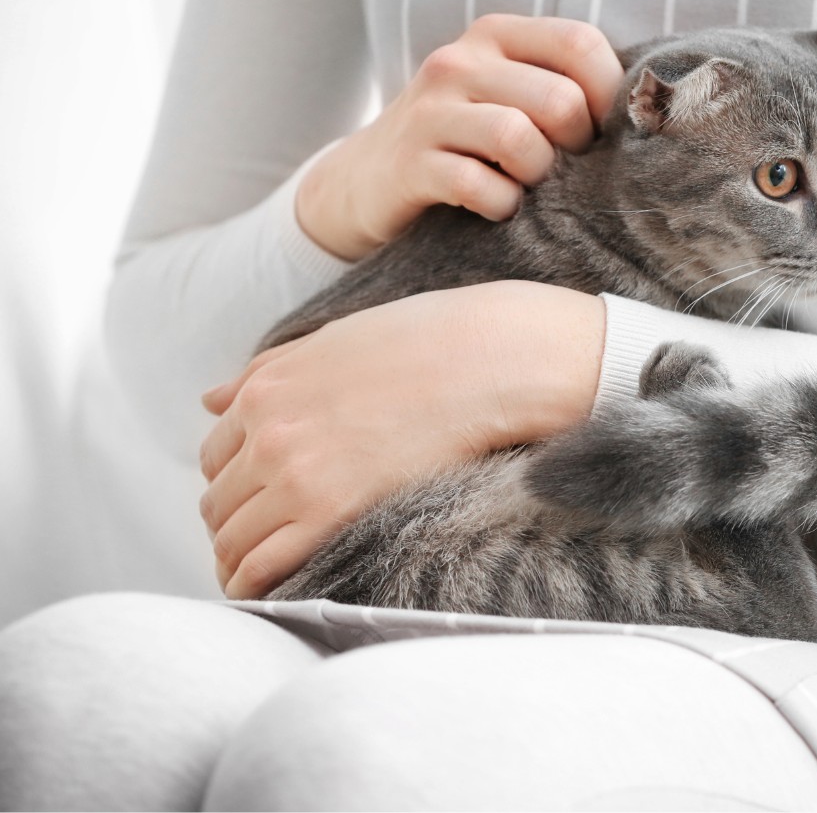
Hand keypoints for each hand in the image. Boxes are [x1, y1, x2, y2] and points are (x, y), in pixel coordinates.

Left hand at [197, 281, 605, 599]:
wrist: (485, 361)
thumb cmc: (423, 344)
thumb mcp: (331, 342)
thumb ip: (266, 371)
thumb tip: (211, 399)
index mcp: (265, 391)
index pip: (215, 455)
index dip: (233, 480)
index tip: (254, 497)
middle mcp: (266, 434)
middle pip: (218, 501)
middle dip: (234, 521)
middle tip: (261, 537)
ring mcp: (294, 475)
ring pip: (231, 539)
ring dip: (237, 559)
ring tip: (258, 574)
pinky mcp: (329, 512)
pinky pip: (261, 566)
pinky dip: (249, 585)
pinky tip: (262, 593)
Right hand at [298, 14, 623, 260]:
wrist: (367, 180)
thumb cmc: (463, 142)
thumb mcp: (506, 95)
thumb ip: (561, 87)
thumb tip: (640, 114)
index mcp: (496, 35)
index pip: (581, 43)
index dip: (608, 97)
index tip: (599, 134)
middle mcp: (460, 61)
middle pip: (559, 100)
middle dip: (575, 147)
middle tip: (562, 170)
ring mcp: (429, 111)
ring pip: (518, 139)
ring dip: (538, 176)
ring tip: (527, 187)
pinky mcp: (410, 164)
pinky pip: (479, 186)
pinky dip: (501, 205)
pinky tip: (497, 207)